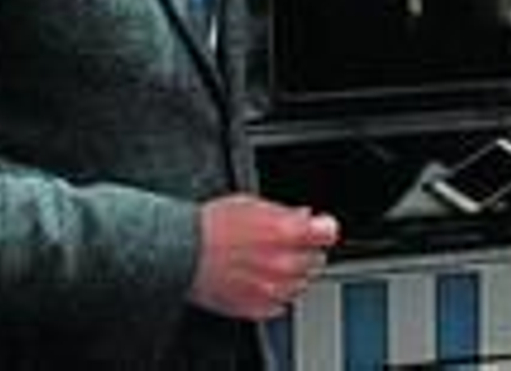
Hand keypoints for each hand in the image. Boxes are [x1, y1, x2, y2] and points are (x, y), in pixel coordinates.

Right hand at [190, 194, 339, 319]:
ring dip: (293, 274)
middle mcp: (284, 263)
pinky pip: (281, 304)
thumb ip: (285, 212)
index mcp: (288, 233)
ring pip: (300, 285)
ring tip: (270, 263)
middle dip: (307, 252)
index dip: (323, 229)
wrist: (182, 253)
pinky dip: (276, 294)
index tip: (319, 229)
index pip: (328, 233)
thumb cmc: (212, 226)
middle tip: (288, 245)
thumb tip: (304, 216)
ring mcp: (272, 288)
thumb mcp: (252, 203)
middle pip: (317, 261)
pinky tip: (260, 280)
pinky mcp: (257, 307)